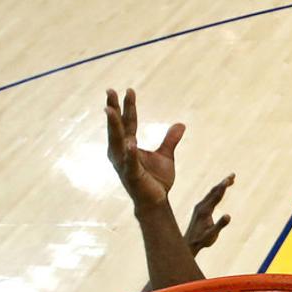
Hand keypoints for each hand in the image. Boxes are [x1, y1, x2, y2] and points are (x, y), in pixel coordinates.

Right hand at [105, 88, 184, 207]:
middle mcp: (121, 152)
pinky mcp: (131, 176)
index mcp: (129, 145)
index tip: (129, 90)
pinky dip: (130, 153)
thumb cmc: (156, 180)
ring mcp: (124, 164)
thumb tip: (181, 124)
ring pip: (117, 141)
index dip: (129, 106)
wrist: (157, 201)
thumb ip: (170, 140)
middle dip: (113, 109)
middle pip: (117, 127)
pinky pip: (129, 163)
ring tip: (110, 110)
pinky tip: (130, 142)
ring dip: (113, 125)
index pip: (128, 122)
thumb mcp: (166, 156)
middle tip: (110, 90)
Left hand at [184, 174, 233, 253]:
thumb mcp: (212, 235)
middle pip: (214, 191)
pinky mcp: (199, 209)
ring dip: (220, 186)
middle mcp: (201, 206)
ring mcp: (199, 207)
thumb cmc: (202, 240)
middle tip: (233, 174)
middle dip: (223, 183)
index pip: (216, 196)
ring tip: (230, 180)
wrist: (189, 243)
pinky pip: (209, 197)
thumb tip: (228, 216)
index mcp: (205, 210)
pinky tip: (219, 192)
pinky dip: (216, 192)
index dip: (223, 187)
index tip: (230, 178)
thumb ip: (220, 225)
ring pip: (211, 193)